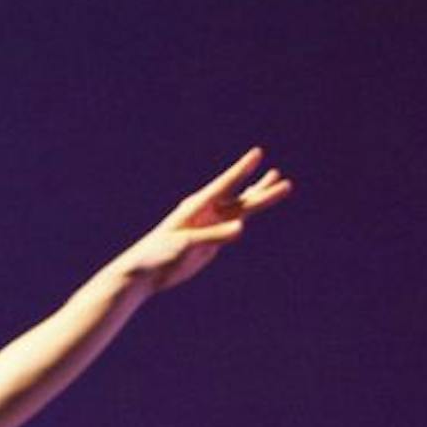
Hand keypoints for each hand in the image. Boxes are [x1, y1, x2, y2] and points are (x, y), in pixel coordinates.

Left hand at [114, 150, 293, 290]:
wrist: (145, 272)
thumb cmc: (158, 253)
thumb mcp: (187, 244)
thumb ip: (214, 235)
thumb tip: (241, 228)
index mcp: (197, 206)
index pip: (224, 184)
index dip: (241, 170)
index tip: (257, 154)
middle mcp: (206, 212)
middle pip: (239, 198)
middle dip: (260, 189)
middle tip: (281, 178)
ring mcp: (210, 226)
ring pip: (239, 209)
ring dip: (258, 197)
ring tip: (279, 183)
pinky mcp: (210, 241)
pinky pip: (232, 226)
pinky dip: (246, 215)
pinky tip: (255, 205)